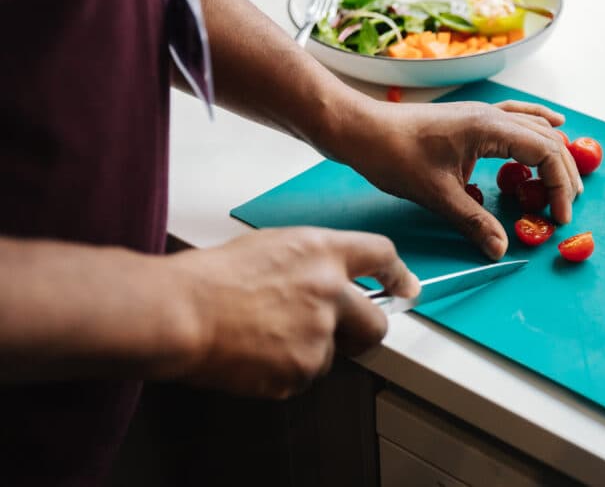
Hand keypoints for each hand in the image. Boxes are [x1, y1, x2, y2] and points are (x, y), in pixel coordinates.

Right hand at [170, 227, 418, 398]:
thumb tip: (329, 278)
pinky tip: (255, 353)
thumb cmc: (211, 278)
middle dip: (367, 331)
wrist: (181, 312)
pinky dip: (284, 371)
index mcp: (322, 252)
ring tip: (266, 336)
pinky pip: (304, 376)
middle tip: (346, 335)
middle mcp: (330, 291)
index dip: (397, 274)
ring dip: (310, 351)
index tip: (405, 287)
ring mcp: (318, 334)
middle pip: (378, 322)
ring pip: (334, 354)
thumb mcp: (271, 246)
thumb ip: (312, 261)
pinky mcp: (301, 370)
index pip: (381, 255)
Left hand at [338, 100, 583, 259]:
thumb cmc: (394, 155)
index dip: (560, 185)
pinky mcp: (471, 119)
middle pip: (547, 138)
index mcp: (489, 128)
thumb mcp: (437, 195)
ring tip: (566, 180)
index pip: (545, 152)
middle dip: (564, 173)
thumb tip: (500, 249)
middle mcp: (491, 115)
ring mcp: (482, 114)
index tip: (558, 216)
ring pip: (535, 127)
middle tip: (566, 207)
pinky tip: (553, 124)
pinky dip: (538, 126)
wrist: (362, 130)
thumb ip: (474, 222)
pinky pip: (518, 117)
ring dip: (554, 152)